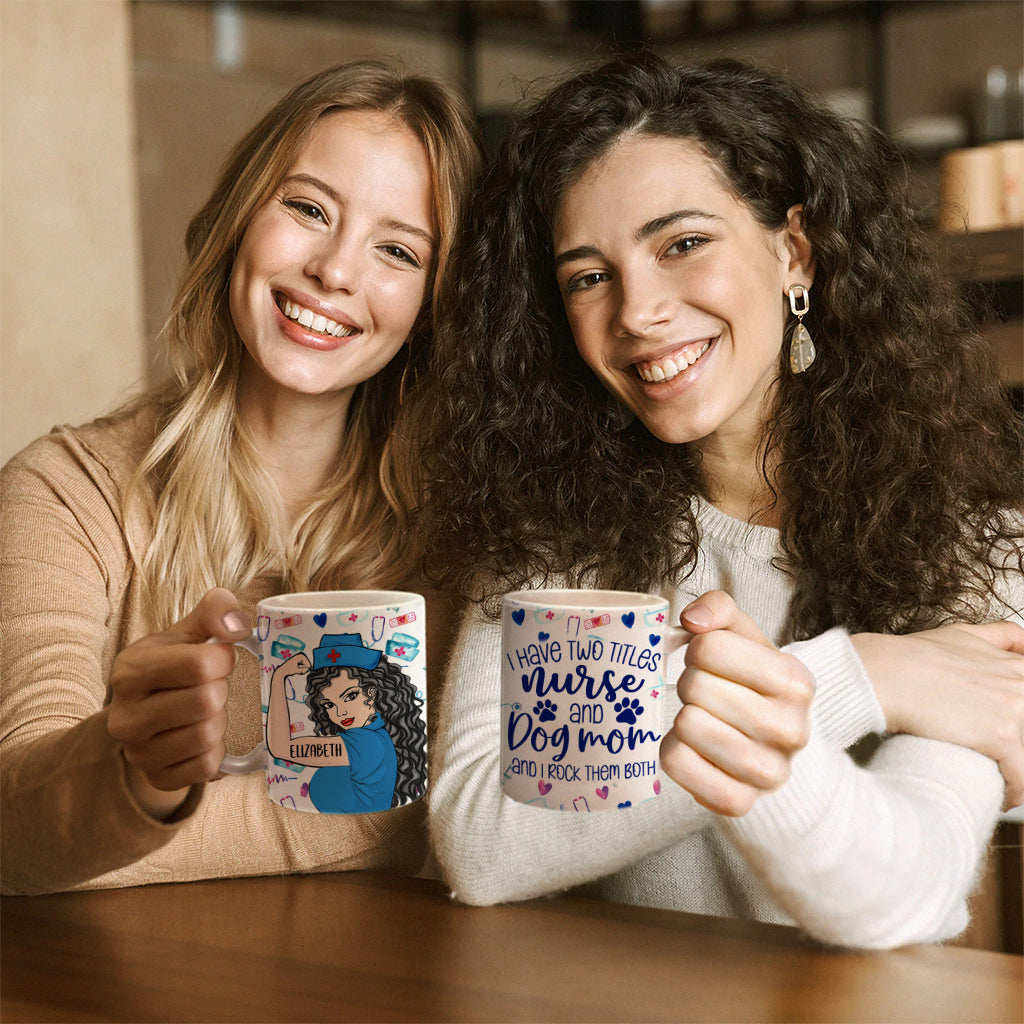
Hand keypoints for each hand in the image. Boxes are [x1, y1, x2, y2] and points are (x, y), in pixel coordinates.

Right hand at [107, 588, 250, 817]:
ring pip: (208, 735)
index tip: (219, 658)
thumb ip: (215, 610)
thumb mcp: (188, 631)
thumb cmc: (173, 666)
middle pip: (206, 701)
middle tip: (210, 687)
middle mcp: (125, 716)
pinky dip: (215, 750)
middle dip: (220, 690)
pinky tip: (202, 736)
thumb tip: (238, 626)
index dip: (223, 659)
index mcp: (130, 671)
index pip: (199, 664)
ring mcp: (137, 753)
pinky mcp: (156, 778)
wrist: (146, 714)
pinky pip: (207, 767)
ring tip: (204, 711)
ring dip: (219, 720)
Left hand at [660, 591, 814, 816]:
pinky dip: (672, 750)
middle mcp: (791, 730)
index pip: (708, 647)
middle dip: (689, 683)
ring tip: (702, 718)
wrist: (772, 744)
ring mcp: (768, 773)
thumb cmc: (749, 681)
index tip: (710, 661)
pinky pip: (676, 763)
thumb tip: (692, 619)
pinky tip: (693, 747)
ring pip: (685, 725)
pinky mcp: (739, 802)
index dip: (697, 649)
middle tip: (705, 693)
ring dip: (682, 717)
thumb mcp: (743, 636)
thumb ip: (719, 608)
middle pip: (694, 687)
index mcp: (796, 681)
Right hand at [852, 622, 1023, 809]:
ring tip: (1001, 783)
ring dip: (1018, 772)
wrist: (884, 673)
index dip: (1018, 721)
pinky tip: (1000, 796)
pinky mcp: (1002, 736)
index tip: (1010, 734)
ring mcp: (1015, 709)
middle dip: (1018, 747)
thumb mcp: (960, 634)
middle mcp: (1021, 684)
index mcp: (1015, 665)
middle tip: (999, 758)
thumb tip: (1021, 641)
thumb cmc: (910, 657)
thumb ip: (998, 636)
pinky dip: (1014, 793)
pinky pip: (1022, 779)